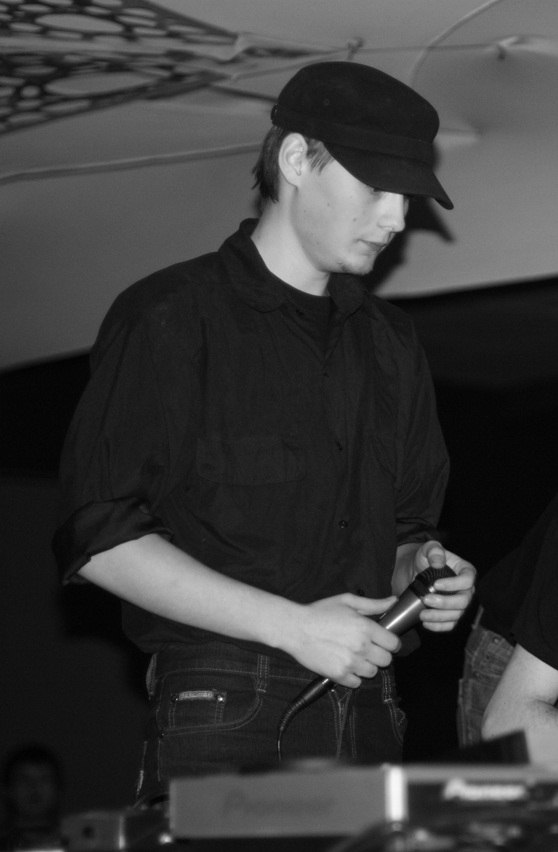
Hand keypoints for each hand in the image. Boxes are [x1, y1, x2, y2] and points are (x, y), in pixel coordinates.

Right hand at [284, 593, 400, 687]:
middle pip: (386, 661)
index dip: (390, 642)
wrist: (295, 628)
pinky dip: (352, 676)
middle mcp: (361, 646)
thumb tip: (394, 602)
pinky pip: (356, 682)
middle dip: (379, 655)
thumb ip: (374, 604)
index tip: (383, 641)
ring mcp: (350, 663)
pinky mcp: (338, 675)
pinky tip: (344, 664)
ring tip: (353, 656)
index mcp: (365, 627)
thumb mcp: (347, 601)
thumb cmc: (320, 612)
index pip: (393, 644)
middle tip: (367, 648)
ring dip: (366, 666)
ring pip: (372, 672)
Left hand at [414, 541, 475, 631]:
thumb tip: (438, 563)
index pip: (468, 580)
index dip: (454, 584)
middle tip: (426, 600)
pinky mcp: (450, 614)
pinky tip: (426, 623)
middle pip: (464, 601)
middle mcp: (466, 589)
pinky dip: (438, 626)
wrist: (415, 570)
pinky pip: (450, 625)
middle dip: (445, 603)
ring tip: (422, 614)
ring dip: (439, 617)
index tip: (436, 584)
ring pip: (457, 615)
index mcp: (465, 571)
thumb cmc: (425, 558)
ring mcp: (459, 603)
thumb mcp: (428, 548)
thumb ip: (434, 550)